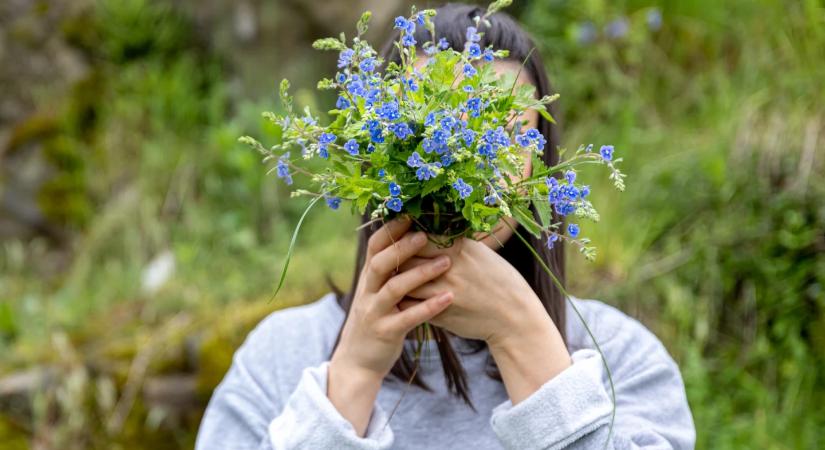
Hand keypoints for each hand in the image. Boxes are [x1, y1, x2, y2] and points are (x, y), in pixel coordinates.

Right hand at [328, 218, 453, 434]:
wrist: (358, 361)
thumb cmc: (377, 319)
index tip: (411, 212)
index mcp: (368, 278)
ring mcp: (374, 312)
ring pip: (394, 288)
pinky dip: (429, 307)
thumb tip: (414, 239)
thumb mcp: (378, 292)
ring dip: (421, 273)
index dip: (391, 228)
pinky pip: (408, 317)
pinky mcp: (385, 333)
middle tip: (427, 233)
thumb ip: (392, 270)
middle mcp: (367, 292)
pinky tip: (449, 298)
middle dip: (404, 246)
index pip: (375, 246)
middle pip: (381, 262)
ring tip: (447, 262)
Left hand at [400, 237, 543, 344]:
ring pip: (404, 283)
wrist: (514, 317)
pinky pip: (411, 305)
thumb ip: (455, 244)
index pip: (419, 237)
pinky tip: (400, 297)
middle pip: (407, 258)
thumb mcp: (481, 253)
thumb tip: (430, 231)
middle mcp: (450, 268)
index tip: (397, 239)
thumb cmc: (500, 280)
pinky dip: (403, 300)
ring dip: (395, 281)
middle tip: (386, 258)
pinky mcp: (440, 314)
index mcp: (459, 249)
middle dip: (395, 258)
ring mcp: (443, 292)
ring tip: (388, 278)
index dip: (404, 238)